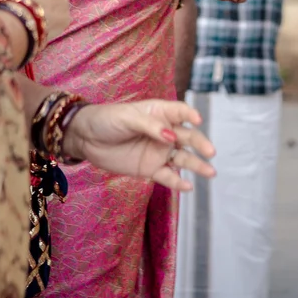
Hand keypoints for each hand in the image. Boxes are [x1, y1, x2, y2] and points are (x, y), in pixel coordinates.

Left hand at [64, 99, 215, 190]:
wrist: (87, 139)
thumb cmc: (107, 120)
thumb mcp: (127, 118)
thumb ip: (150, 126)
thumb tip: (171, 137)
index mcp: (160, 113)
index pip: (180, 112)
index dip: (190, 114)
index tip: (197, 120)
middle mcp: (164, 132)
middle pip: (187, 136)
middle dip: (200, 143)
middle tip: (211, 152)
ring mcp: (159, 151)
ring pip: (183, 158)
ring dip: (197, 164)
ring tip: (210, 172)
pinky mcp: (150, 169)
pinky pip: (167, 176)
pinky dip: (178, 182)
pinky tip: (188, 186)